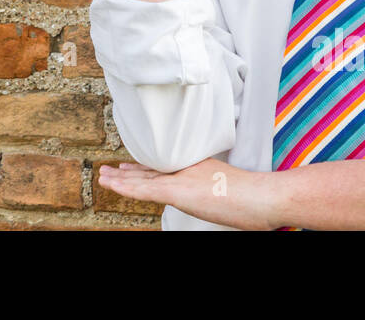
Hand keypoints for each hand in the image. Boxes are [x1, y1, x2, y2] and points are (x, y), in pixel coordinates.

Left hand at [97, 158, 279, 230]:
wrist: (261, 196)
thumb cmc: (254, 195)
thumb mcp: (229, 185)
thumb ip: (214, 186)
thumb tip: (210, 193)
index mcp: (196, 168)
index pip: (164, 168)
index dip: (144, 168)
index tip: (129, 167)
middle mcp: (186, 170)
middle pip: (151, 171)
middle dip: (128, 173)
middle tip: (109, 170)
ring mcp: (181, 180)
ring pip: (144, 179)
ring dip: (121, 179)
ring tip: (103, 177)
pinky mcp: (179, 191)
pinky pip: (146, 190)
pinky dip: (127, 187)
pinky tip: (113, 185)